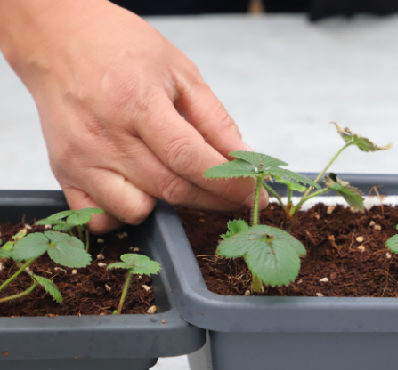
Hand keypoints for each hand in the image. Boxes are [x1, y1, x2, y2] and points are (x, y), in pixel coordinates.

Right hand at [0, 0, 265, 232]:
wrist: (59, 39)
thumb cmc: (122, 48)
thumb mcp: (180, 71)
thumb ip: (214, 120)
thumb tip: (243, 159)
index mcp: (138, 104)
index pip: (193, 160)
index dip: (229, 184)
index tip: (254, 194)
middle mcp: (106, 136)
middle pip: (171, 189)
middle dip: (213, 201)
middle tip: (233, 198)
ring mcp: (80, 159)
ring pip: (136, 211)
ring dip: (168, 207)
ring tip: (176, 179)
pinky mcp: (63, 173)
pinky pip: (98, 218)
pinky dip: (123, 214)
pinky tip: (137, 189)